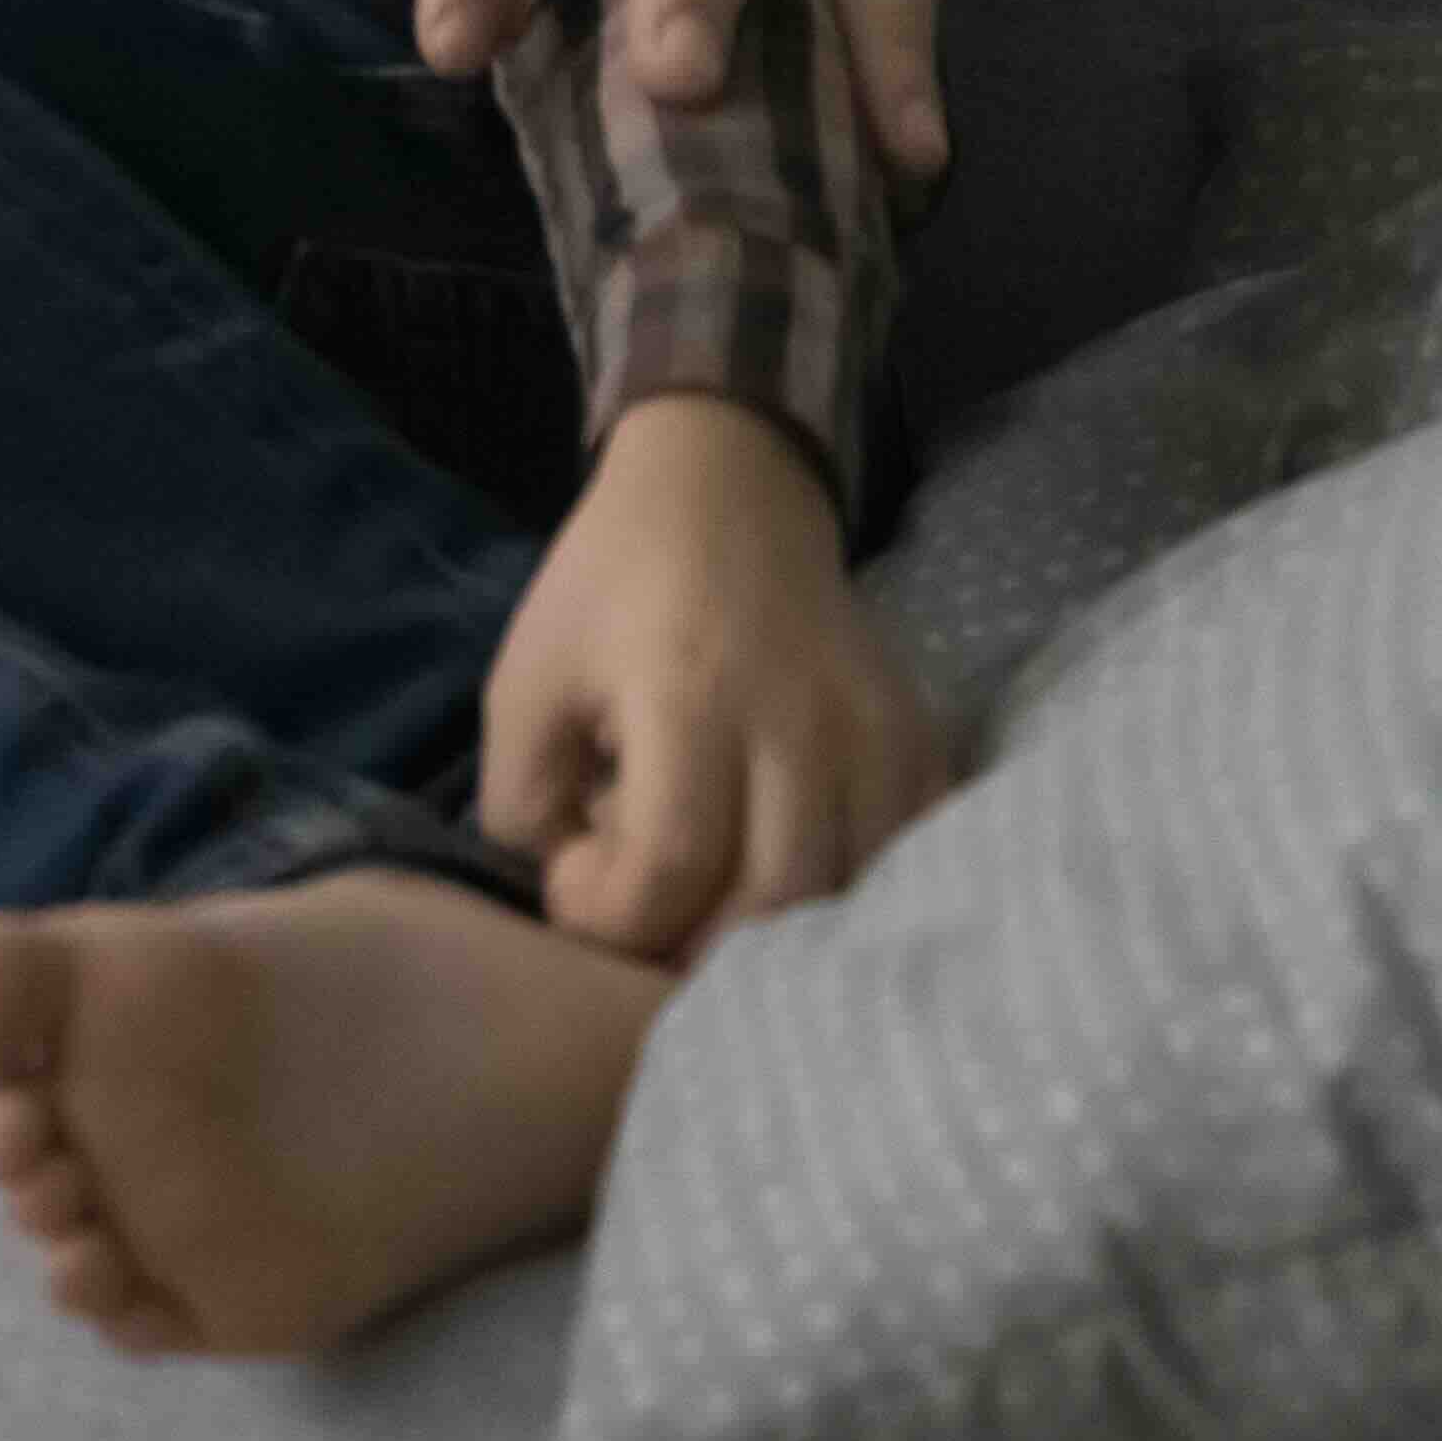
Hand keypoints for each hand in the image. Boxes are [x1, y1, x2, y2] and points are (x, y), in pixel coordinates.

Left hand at [481, 390, 946, 960]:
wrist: (727, 494)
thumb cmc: (611, 591)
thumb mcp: (525, 679)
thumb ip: (523, 801)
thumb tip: (573, 905)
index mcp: (689, 695)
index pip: (671, 862)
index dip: (610, 911)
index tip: (576, 877)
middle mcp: (799, 723)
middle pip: (774, 901)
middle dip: (692, 946)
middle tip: (644, 911)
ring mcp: (873, 736)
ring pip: (847, 896)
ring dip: (769, 934)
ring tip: (705, 895)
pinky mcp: (918, 744)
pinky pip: (904, 861)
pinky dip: (844, 899)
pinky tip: (780, 874)